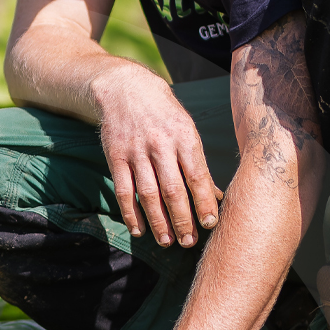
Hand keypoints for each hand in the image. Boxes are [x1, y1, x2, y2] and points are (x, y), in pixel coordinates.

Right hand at [93, 67, 221, 247]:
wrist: (124, 88)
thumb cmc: (164, 113)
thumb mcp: (186, 129)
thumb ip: (198, 162)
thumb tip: (214, 195)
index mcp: (184, 137)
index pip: (197, 175)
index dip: (204, 202)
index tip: (210, 224)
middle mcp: (160, 144)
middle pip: (172, 189)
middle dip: (182, 219)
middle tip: (189, 242)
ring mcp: (136, 151)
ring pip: (148, 194)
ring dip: (158, 221)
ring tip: (167, 241)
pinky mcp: (115, 156)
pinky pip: (123, 190)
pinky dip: (130, 213)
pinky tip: (139, 229)